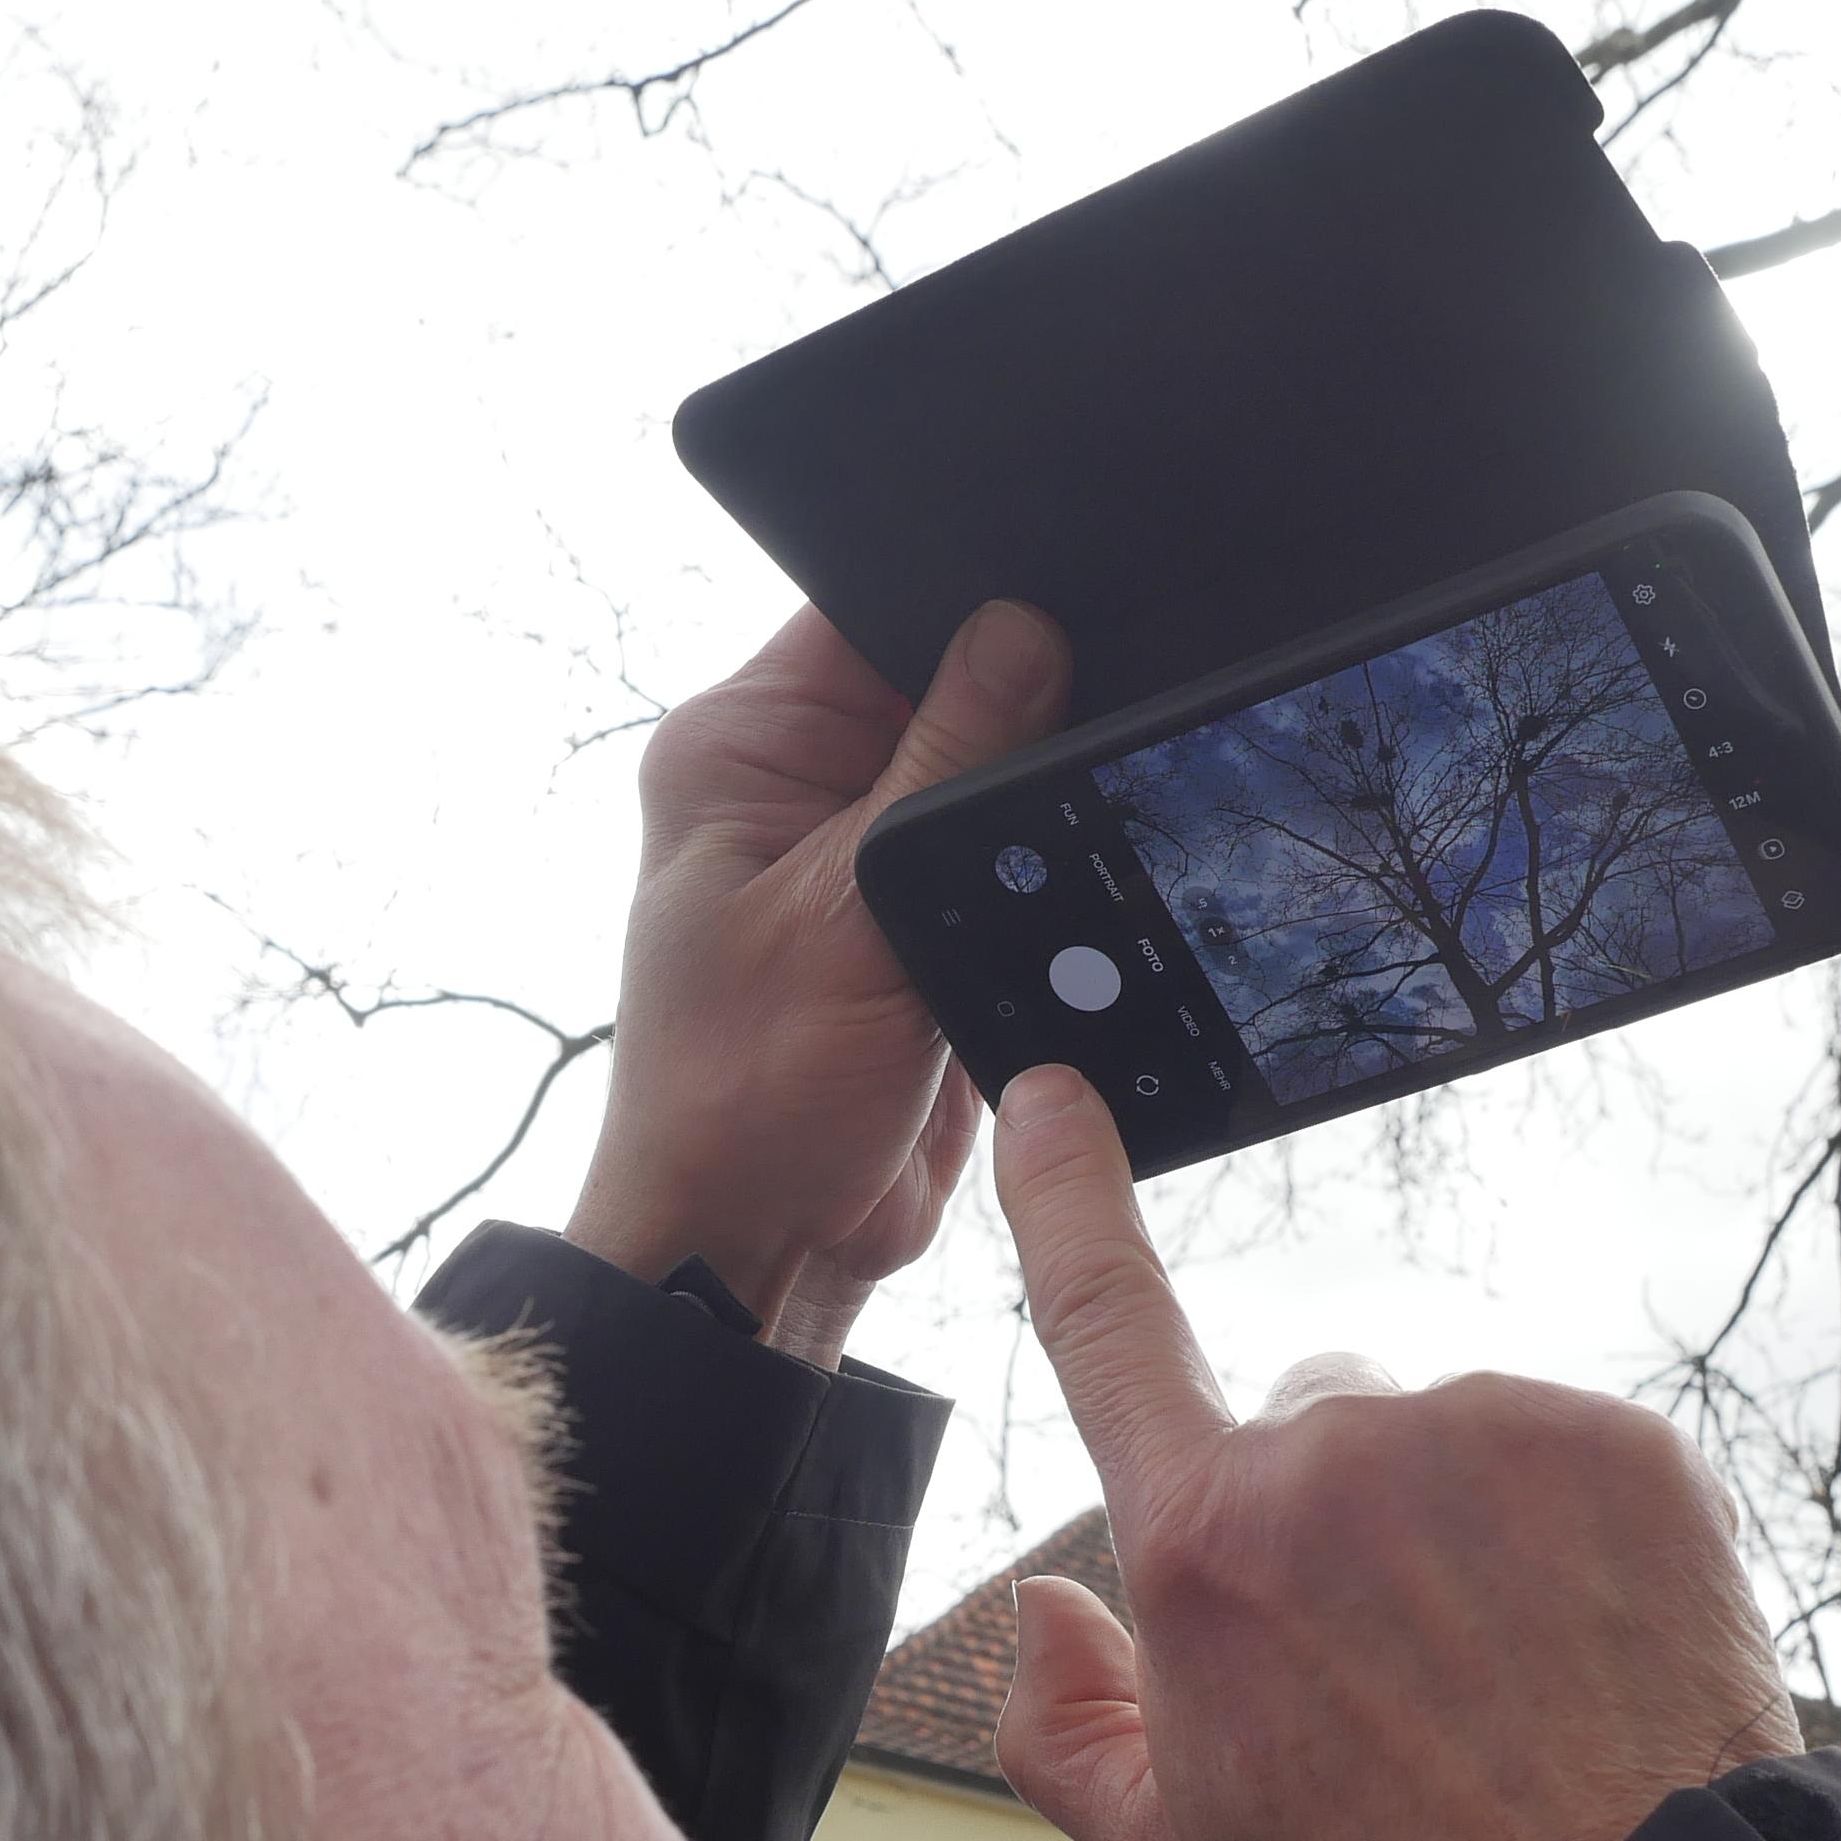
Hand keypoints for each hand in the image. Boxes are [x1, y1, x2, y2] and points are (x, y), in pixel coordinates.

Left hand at [568, 600, 1069, 1365]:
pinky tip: (1081, 884)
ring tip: (1075, 826)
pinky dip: (1047, 875)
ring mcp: (867, 855)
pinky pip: (1009, 860)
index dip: (965, 596)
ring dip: (1039, 798)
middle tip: (1098, 720)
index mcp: (741, 748)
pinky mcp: (925, 924)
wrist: (763, 1244)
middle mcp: (800, 784)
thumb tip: (1025, 629)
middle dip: (1026, 703)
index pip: (865, 612)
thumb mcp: (849, 912)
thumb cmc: (746, 1092)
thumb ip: (944, 765)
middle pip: (946, 684)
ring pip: (991, 774)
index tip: (1069, 595)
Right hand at [983, 1066, 1799, 1840]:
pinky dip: (1566, 1529)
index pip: (1108, 1320)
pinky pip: (1557, 1445)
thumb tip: (1043, 1607)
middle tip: (1391, 1668)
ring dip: (1455, 1522)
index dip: (1066, 1198)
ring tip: (1504, 1681)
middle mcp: (1340, 1451)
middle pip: (1302, 1414)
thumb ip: (1059, 1721)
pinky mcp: (1621, 1438)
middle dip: (1324, 1508)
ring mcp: (1491, 1430)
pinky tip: (1583, 1647)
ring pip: (1438, 1437)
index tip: (1052, 1100)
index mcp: (1205, 1541)